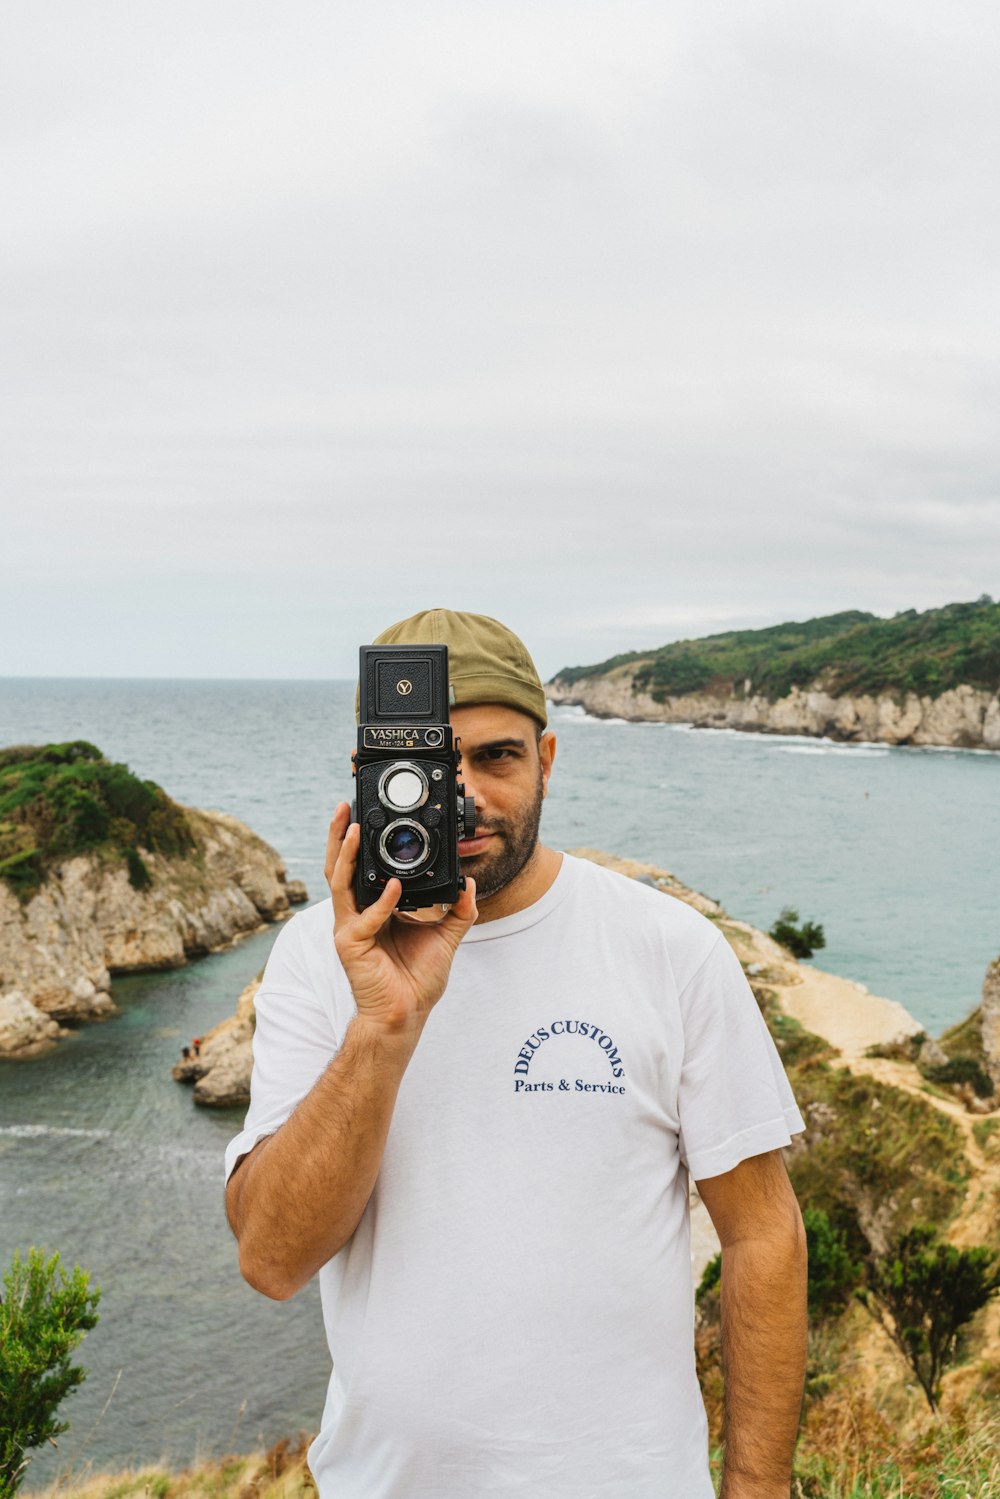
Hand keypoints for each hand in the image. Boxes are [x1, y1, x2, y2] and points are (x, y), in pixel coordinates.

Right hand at [326, 802, 477, 1041]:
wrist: (406, 1014)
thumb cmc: (416, 980)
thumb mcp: (445, 937)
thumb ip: (458, 909)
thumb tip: (469, 883)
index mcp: (374, 908)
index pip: (362, 868)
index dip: (360, 843)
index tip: (367, 815)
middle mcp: (357, 914)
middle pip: (340, 867)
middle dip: (340, 836)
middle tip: (344, 807)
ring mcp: (350, 928)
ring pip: (340, 883)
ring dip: (346, 855)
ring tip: (355, 830)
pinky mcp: (350, 945)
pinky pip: (365, 918)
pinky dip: (381, 902)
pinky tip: (394, 888)